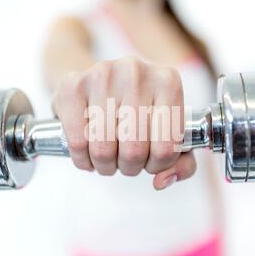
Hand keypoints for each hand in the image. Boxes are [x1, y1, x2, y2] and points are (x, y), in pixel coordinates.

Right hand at [52, 56, 195, 189]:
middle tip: (125, 161)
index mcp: (168, 82)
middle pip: (134, 150)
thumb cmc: (140, 111)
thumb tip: (161, 182)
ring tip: (107, 158)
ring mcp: (103, 74)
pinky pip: (77, 142)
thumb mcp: (169, 132)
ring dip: (105, 165)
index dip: (157, 165)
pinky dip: (83, 160)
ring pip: (103, 149)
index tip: (150, 161)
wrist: (100, 81)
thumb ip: (181, 164)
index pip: (167, 147)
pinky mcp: (73, 85)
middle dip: (129, 167)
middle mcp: (137, 73)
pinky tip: (88, 154)